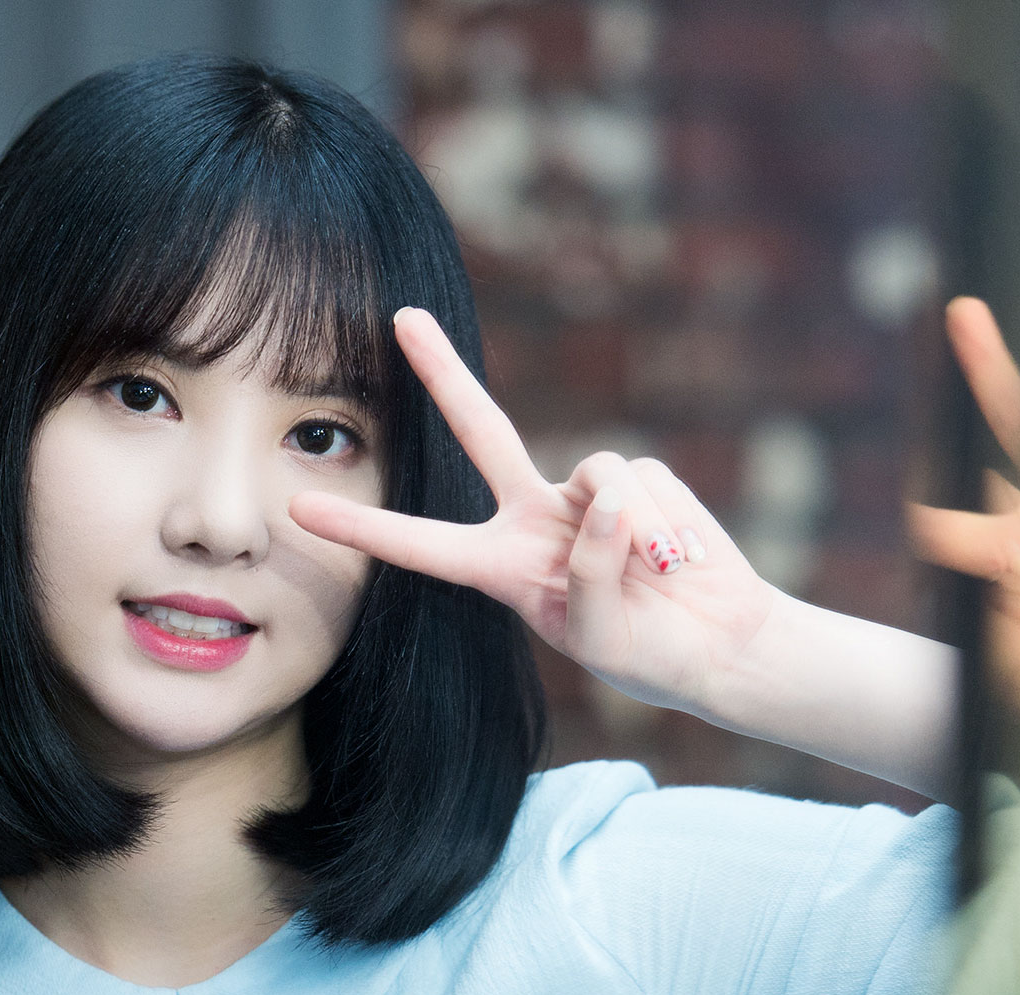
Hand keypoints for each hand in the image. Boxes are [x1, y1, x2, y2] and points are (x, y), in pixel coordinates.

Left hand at [288, 307, 774, 717]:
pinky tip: (681, 561)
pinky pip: (643, 485)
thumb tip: (607, 499)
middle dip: (444, 373)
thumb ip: (593, 570)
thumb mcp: (603, 635)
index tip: (299, 507)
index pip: (419, 544)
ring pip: (598, 476)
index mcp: (501, 568)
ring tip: (660, 576)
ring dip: (634, 532)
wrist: (720, 644)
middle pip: (483, 431)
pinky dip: (667, 528)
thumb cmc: (649, 653)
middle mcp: (534, 518)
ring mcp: (587, 496)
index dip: (362, 527)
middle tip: (402, 316)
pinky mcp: (641, 481)